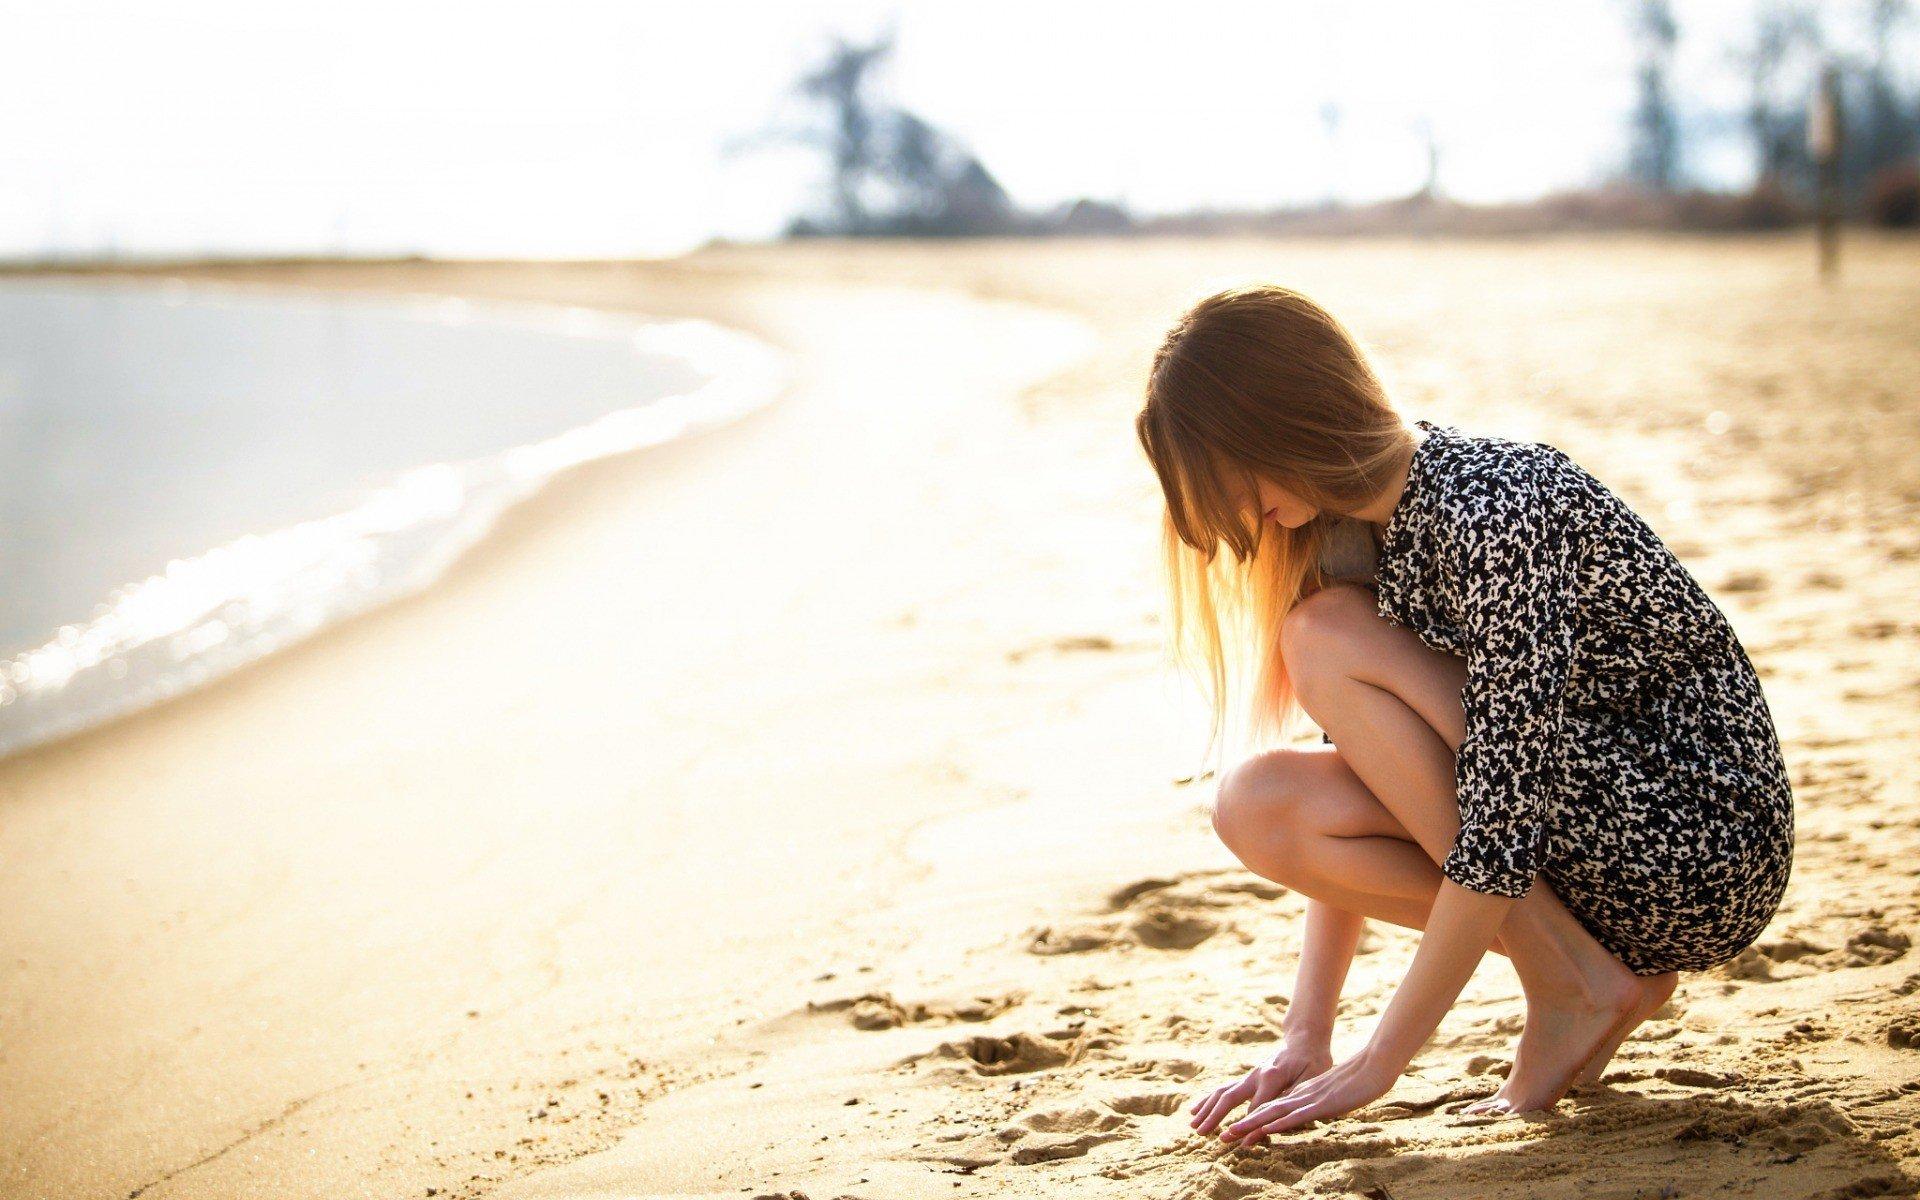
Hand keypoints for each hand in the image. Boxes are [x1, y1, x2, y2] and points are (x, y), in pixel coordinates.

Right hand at [1188, 1035, 1333, 1136]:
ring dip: (1207, 1109)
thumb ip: (1293, 1100)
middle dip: (1214, 1116)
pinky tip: (1196, 1109)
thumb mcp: (1311, 1081)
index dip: (1248, 1128)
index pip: (1256, 1109)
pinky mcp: (1249, 1078)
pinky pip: (1224, 1089)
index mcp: (1272, 1077)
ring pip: (1222, 1092)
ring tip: (1193, 1125)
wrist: (1305, 1040)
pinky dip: (1209, 1100)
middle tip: (1200, 1133)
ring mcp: (1250, 1076)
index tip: (1237, 1144)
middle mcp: (1256, 1075)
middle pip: (1229, 1098)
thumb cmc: (1313, 1062)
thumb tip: (1276, 1122)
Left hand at [1219, 1049, 1400, 1145]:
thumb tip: (1305, 1117)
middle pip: (1265, 1111)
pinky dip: (1279, 1123)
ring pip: (1274, 1113)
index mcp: (1301, 1093)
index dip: (1251, 1121)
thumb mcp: (1331, 1098)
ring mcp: (1309, 1098)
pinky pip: (1297, 1114)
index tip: (1232, 1133)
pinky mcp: (1322, 1103)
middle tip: (1220, 1137)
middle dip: (1242, 1125)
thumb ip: (1317, 1106)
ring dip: (1252, 1125)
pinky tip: (1265, 1130)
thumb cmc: (1357, 1082)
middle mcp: (1299, 1094)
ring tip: (1231, 1135)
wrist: (1374, 1064)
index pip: (1271, 1109)